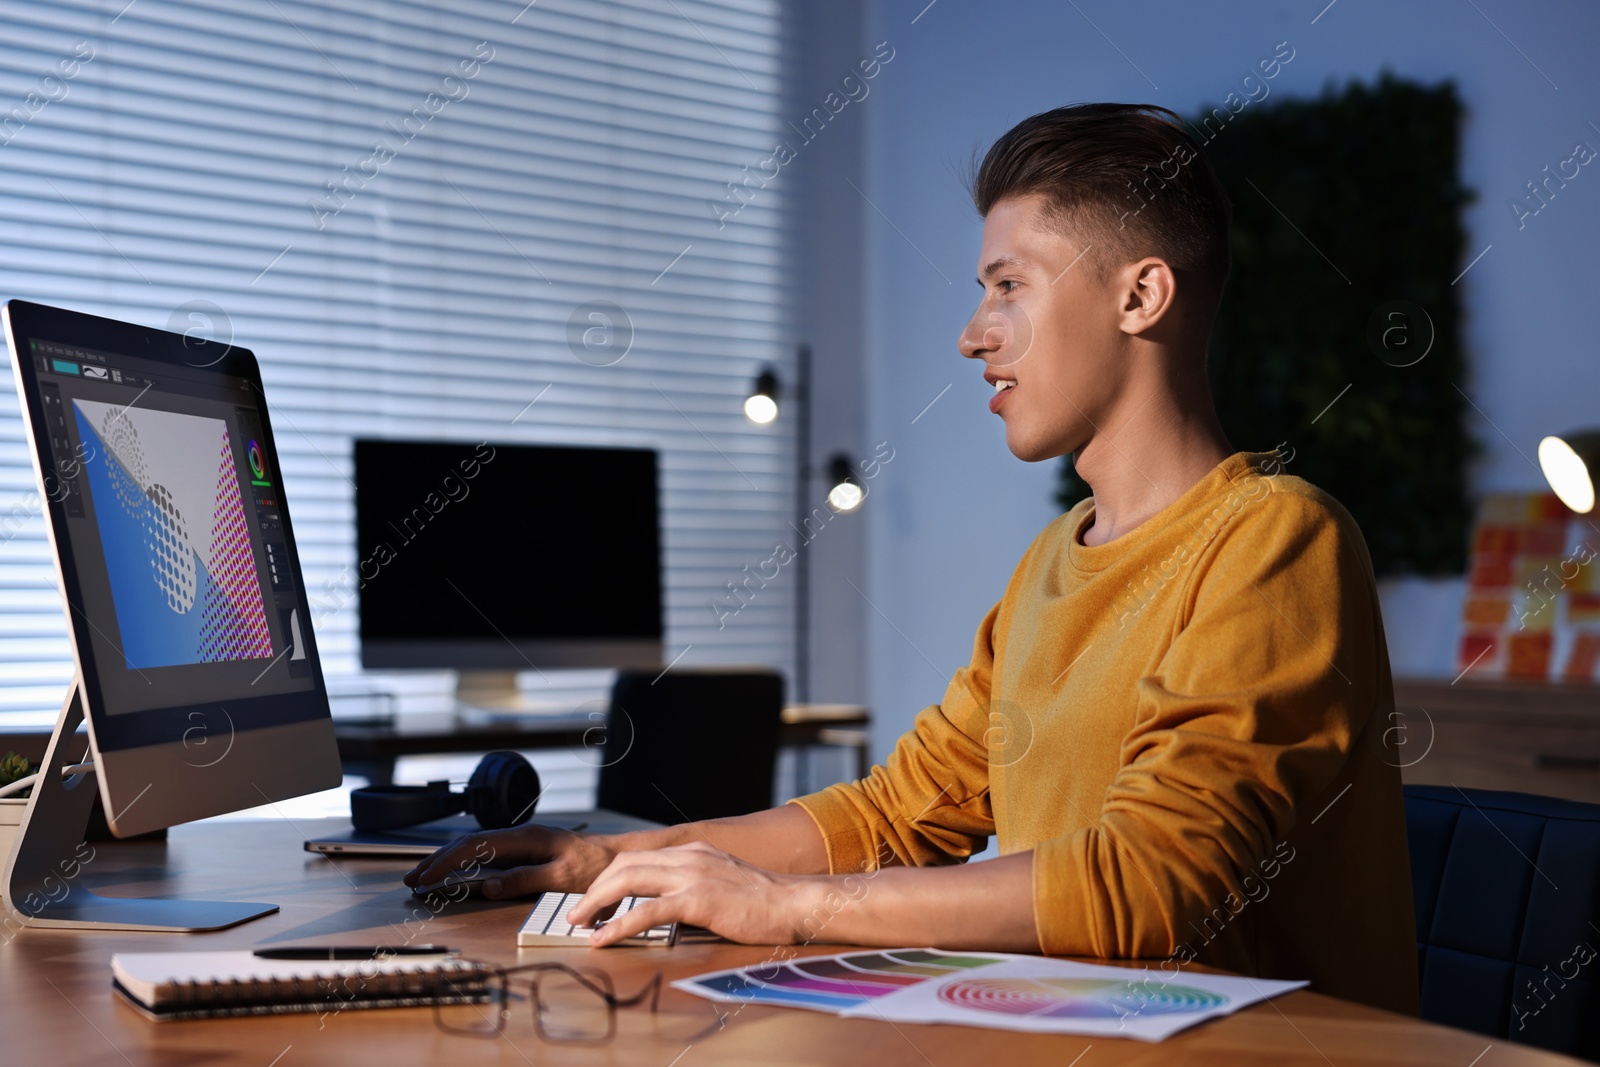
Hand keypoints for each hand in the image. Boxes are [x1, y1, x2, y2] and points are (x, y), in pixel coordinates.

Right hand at [402, 824, 618, 900]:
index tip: (426, 878)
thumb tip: (486, 885)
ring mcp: (519, 842)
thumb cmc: (594, 867)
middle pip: (467, 844)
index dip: (447, 862)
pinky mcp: (523, 851)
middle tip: (411, 880)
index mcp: (524, 837)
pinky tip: (453, 875)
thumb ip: (524, 879)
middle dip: (437, 861)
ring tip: (422, 878)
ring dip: (447, 862)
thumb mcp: (561, 876)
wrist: (616, 857)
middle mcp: (518, 835)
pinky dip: (464, 864)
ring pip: (474, 848)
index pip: (475, 846)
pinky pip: (486, 855)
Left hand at [568, 841, 817, 946]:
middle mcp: (689, 856)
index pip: (638, 858)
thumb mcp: (724, 882)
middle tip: (578, 914)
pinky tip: (603, 940)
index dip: (609, 879)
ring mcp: (692, 876)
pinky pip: (646, 911)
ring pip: (628, 880)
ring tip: (580, 924)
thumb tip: (670, 904)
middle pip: (625, 865)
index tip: (594, 901)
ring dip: (597, 903)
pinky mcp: (697, 900)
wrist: (795, 903)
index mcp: (694, 851)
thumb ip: (697, 885)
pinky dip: (618, 926)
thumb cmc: (764, 901)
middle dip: (595, 889)